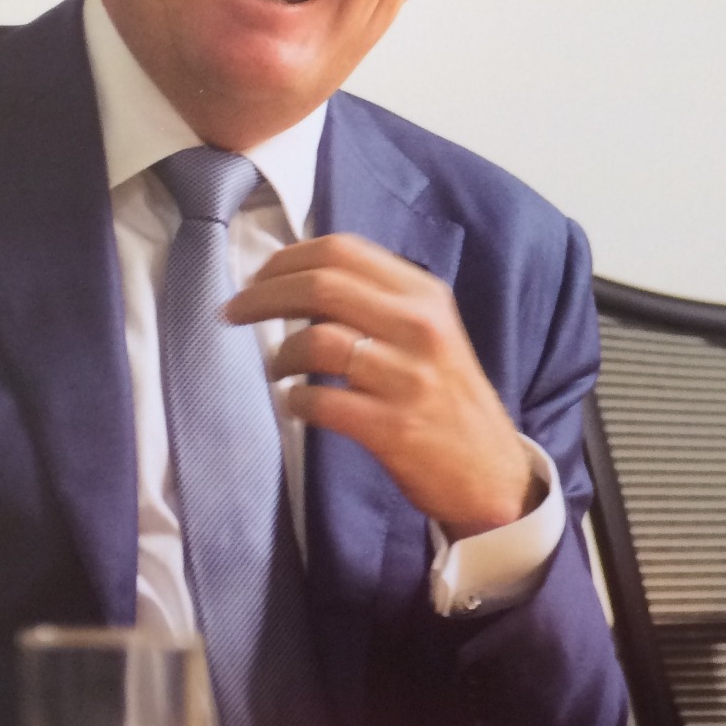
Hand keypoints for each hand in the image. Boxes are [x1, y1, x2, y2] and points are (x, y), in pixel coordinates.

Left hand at [226, 232, 535, 538]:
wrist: (491, 474)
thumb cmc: (449, 399)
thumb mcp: (430, 333)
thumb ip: (380, 302)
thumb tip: (300, 280)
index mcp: (426, 296)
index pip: (343, 251)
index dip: (287, 259)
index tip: (257, 277)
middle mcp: (420, 327)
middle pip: (322, 285)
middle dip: (264, 296)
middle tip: (234, 312)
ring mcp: (408, 378)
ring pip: (316, 341)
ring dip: (279, 355)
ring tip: (276, 369)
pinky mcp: (393, 428)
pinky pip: (320, 402)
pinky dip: (296, 402)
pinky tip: (298, 406)